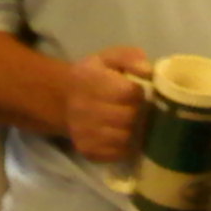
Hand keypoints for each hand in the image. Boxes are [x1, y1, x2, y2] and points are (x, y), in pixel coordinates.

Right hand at [64, 45, 150, 162]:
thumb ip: (130, 57)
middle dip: (139, 112)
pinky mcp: (89, 151)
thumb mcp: (108, 58)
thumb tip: (148, 71)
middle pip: (129, 117)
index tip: (137, 90)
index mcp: (91, 81)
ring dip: (134, 130)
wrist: (62, 100)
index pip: (130, 92)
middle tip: (137, 108)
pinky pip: (119, 154)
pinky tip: (122, 133)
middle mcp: (85, 109)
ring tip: (132, 122)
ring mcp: (85, 133)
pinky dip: (126, 145)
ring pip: (126, 138)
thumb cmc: (92, 76)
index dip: (138, 92)